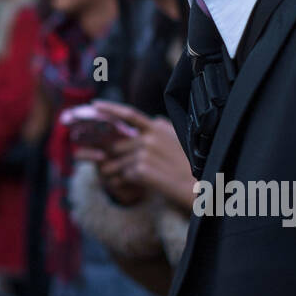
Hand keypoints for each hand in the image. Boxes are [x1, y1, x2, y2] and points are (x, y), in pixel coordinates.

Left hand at [78, 101, 196, 212]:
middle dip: (109, 157)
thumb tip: (152, 120)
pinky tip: (131, 187)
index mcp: (158, 128)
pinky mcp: (143, 170)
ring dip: (115, 172)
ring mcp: (146, 153)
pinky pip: (124, 176)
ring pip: (118, 162)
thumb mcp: (179, 142)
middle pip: (118, 145)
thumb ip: (162, 131)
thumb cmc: (192, 168)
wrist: (200, 190)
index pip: (129, 114)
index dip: (110, 109)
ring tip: (115, 179)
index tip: (95, 105)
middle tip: (103, 166)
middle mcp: (150, 137)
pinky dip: (124, 183)